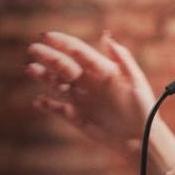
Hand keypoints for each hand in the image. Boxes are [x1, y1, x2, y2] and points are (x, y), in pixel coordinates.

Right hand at [25, 31, 155, 160]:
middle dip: (49, 56)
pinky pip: (58, 108)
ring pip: (57, 84)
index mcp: (102, 70)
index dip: (63, 43)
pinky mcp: (76, 116)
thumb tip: (107, 37)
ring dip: (44, 76)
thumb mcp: (136, 81)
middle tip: (33, 48)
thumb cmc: (143, 108)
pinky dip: (48, 104)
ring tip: (31, 69)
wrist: (140, 139)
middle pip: (64, 65)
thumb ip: (123, 59)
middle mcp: (89, 82)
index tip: (47, 36)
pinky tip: (39, 100)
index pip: (79, 52)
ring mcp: (81, 98)